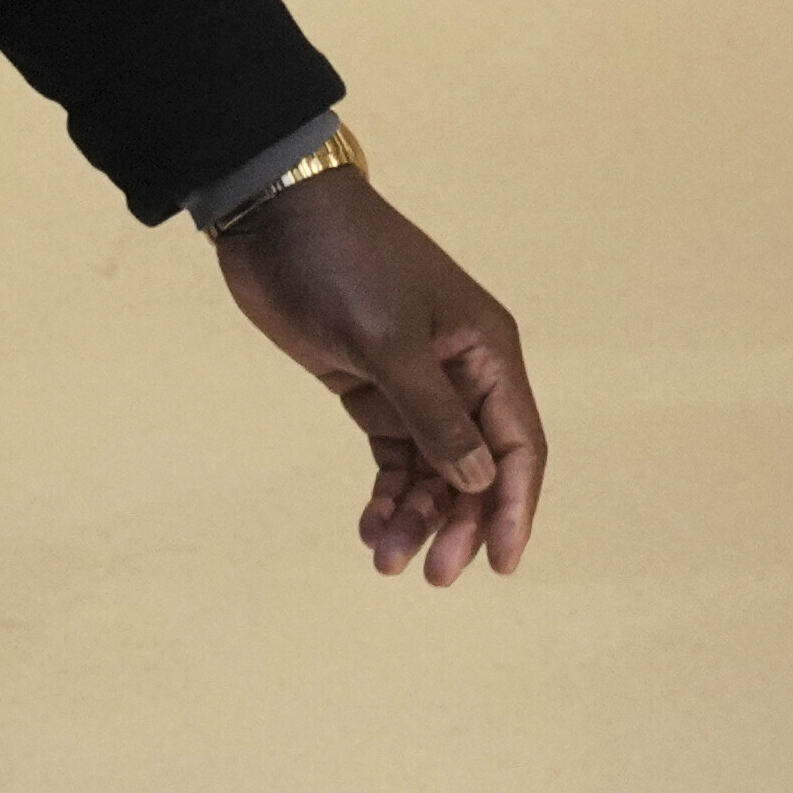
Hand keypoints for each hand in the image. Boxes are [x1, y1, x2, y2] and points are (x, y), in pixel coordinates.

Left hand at [212, 173, 548, 582]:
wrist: (273, 217)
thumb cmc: (342, 265)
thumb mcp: (388, 343)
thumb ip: (434, 416)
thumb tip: (479, 482)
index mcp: (487, 353)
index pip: (519, 445)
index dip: (513, 507)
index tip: (498, 563)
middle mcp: (462, 372)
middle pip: (476, 468)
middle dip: (457, 523)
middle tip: (429, 576)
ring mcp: (416, 382)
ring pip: (432, 469)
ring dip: (416, 516)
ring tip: (383, 560)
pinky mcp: (371, 386)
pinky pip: (393, 454)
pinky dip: (387, 492)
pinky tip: (370, 526)